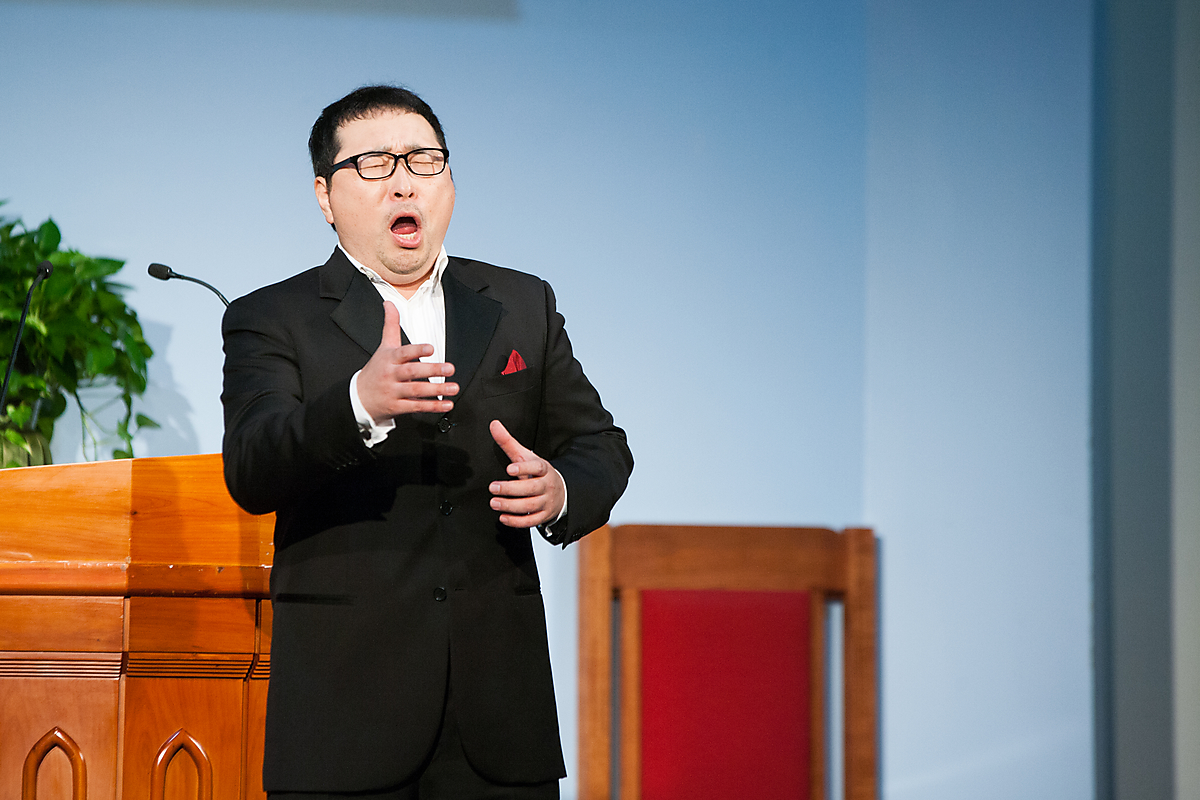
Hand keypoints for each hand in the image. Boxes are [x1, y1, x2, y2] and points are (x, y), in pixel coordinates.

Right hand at [356, 301, 457, 421]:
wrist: (358, 398)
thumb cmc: (376, 369)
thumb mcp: (383, 347)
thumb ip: (391, 325)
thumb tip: (389, 303)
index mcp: (389, 358)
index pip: (403, 353)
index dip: (417, 350)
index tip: (431, 348)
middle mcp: (391, 375)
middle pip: (412, 372)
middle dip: (432, 370)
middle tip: (450, 368)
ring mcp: (394, 392)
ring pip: (416, 391)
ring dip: (437, 389)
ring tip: (454, 387)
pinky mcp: (397, 407)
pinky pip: (416, 406)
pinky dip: (432, 406)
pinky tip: (447, 404)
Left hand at [488, 420, 565, 527]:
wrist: (560, 491)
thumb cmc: (538, 472)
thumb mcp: (525, 456)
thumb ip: (508, 442)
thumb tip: (494, 424)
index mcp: (544, 469)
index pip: (537, 467)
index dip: (524, 468)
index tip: (509, 469)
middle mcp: (547, 485)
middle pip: (531, 488)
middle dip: (511, 489)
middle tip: (493, 487)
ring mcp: (546, 502)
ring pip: (530, 506)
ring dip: (511, 505)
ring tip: (494, 502)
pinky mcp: (543, 515)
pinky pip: (531, 521)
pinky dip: (517, 521)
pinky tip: (503, 517)